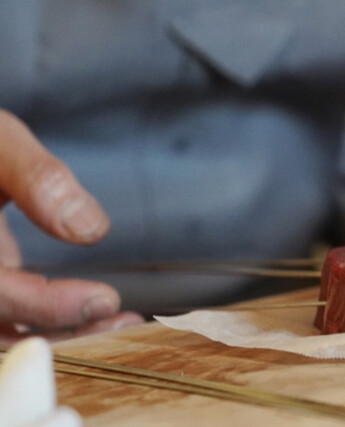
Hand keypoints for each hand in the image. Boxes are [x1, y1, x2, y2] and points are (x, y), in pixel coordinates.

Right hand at [0, 110, 142, 344]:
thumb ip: (38, 179)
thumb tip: (89, 229)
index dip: (46, 305)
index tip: (104, 299)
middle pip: (0, 331)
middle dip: (63, 333)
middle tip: (121, 322)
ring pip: (8, 332)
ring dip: (64, 334)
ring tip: (119, 322)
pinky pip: (15, 316)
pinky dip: (55, 319)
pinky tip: (96, 309)